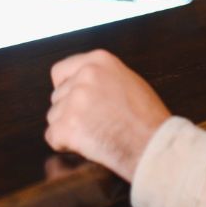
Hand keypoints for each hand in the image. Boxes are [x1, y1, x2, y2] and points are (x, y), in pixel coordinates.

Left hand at [45, 49, 170, 181]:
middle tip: (94, 124)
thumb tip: (82, 83)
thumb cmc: (148, 119)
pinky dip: (65, 144)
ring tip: (96, 135)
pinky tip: (87, 146)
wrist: (153, 146)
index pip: (60, 71)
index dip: (65, 88)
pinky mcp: (66, 126)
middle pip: (58, 96)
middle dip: (69, 111)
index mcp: (99, 61)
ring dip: (68, 128)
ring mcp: (73, 101)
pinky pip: (52, 136)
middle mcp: (83, 76)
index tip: (73, 100)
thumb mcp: (129, 81)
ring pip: (54, 116)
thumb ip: (102, 77)